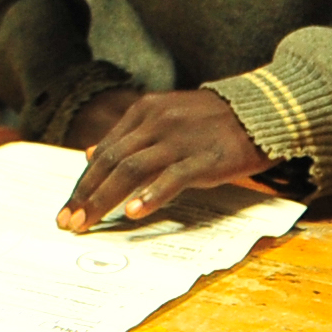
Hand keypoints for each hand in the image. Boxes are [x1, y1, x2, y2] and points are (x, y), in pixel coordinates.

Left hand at [61, 88, 272, 229]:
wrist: (263, 109)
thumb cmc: (211, 120)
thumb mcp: (164, 117)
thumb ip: (128, 136)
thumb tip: (90, 152)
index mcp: (144, 112)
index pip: (104, 151)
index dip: (83, 182)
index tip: (68, 208)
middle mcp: (156, 122)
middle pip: (111, 162)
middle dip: (86, 194)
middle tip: (68, 222)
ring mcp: (180, 139)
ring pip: (132, 170)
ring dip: (106, 199)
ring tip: (88, 222)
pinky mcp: (204, 157)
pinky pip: (172, 177)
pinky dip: (151, 195)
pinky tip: (134, 212)